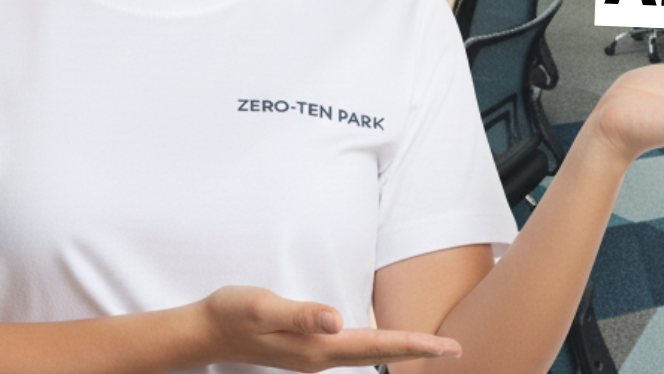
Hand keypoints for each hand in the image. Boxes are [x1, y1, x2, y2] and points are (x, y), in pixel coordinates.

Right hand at [199, 286, 459, 372]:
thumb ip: (300, 315)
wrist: (206, 331)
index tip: (445, 347)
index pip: (375, 346)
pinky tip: (390, 343)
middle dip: (418, 351)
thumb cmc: (233, 313)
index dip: (413, 345)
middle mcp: (321, 357)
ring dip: (402, 350)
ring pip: (369, 354)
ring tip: (434, 347)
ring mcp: (316, 356)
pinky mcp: (311, 349)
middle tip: (456, 349)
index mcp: (316, 349)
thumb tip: (335, 321)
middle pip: (380, 354)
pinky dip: (381, 347)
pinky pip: (355, 351)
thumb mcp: (263, 307)